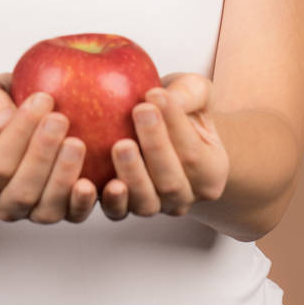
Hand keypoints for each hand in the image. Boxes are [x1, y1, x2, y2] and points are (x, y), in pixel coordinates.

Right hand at [0, 72, 97, 223]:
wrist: (19, 121)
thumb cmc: (0, 106)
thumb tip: (4, 120)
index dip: (20, 133)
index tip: (43, 98)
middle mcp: (2, 203)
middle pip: (23, 191)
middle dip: (43, 155)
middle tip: (61, 119)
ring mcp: (33, 212)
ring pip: (48, 209)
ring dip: (64, 178)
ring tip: (77, 143)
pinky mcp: (64, 211)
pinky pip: (75, 214)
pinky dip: (87, 200)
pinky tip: (102, 179)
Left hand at [100, 73, 229, 220]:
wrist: (163, 130)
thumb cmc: (181, 109)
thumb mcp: (195, 93)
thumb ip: (188, 93)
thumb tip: (160, 95)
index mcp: (211, 172)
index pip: (194, 152)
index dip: (175, 124)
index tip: (155, 93)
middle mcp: (184, 197)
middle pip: (171, 181)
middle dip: (155, 145)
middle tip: (140, 110)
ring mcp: (154, 206)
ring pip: (145, 201)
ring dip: (132, 173)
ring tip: (120, 144)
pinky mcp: (124, 208)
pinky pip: (116, 211)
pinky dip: (106, 198)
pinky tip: (92, 178)